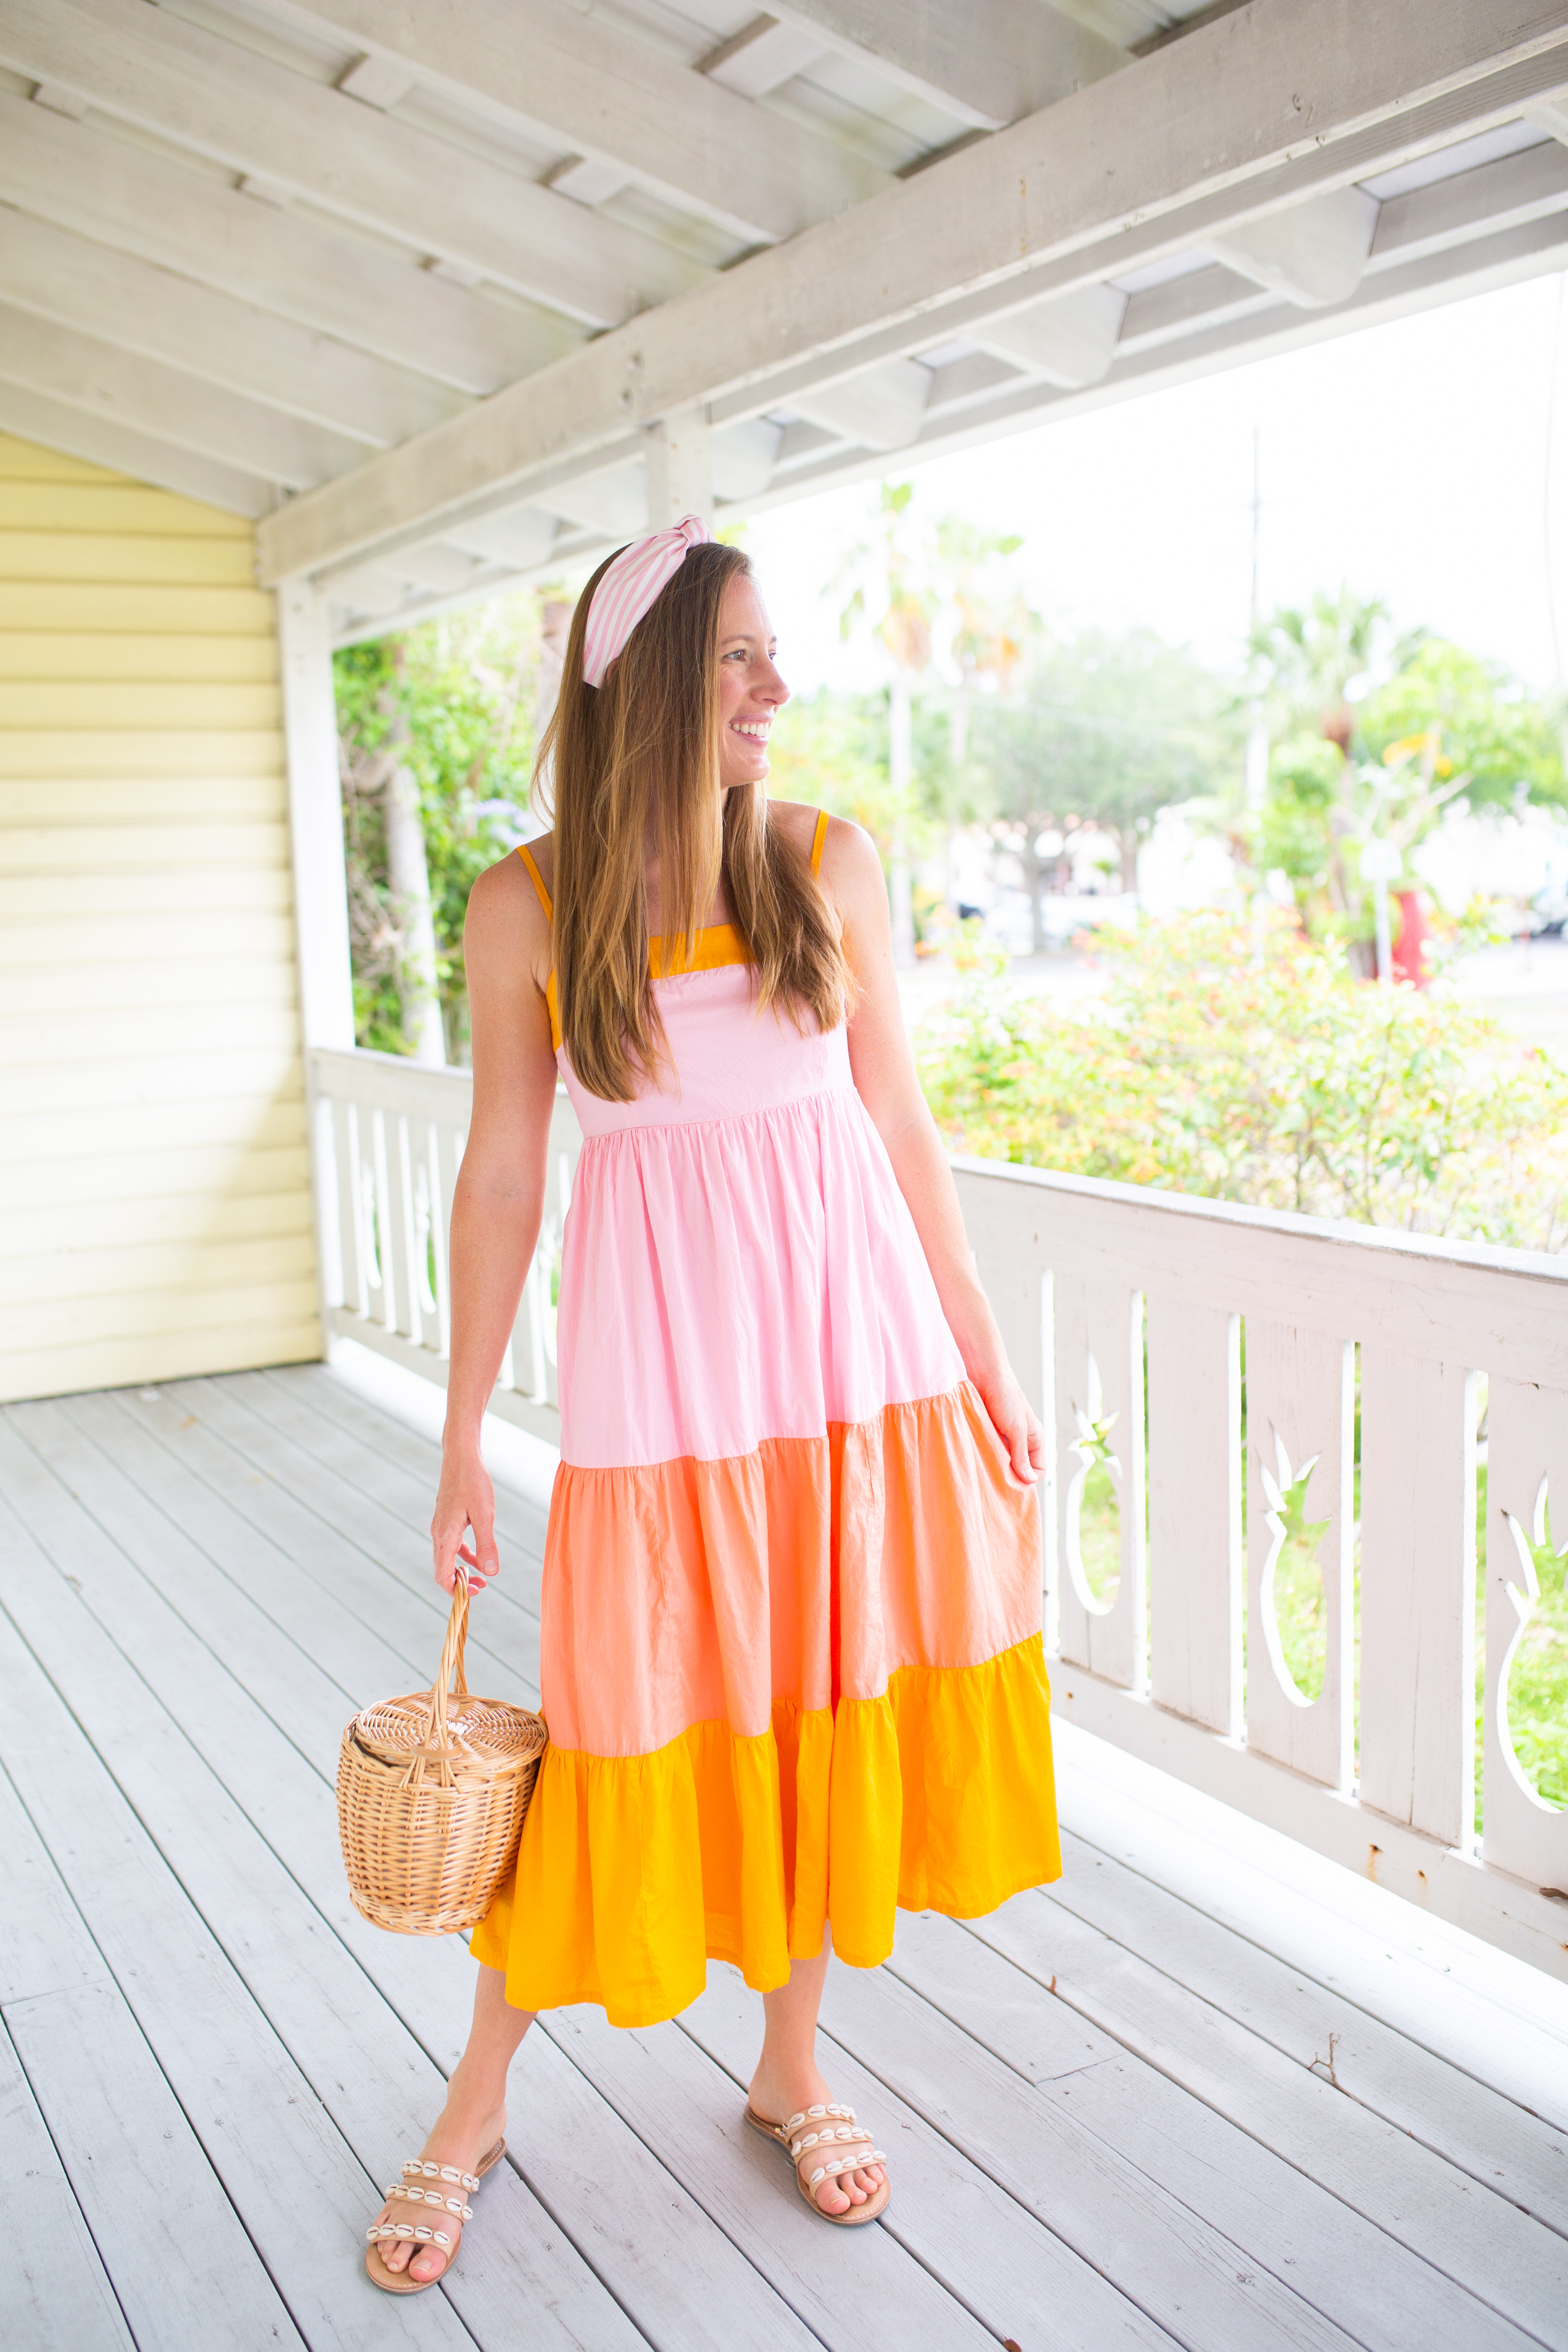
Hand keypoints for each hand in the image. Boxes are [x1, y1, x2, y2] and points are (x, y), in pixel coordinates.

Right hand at [431, 1446, 498, 1592]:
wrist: (461, 1457)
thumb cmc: (473, 1483)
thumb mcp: (485, 1515)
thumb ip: (487, 1545)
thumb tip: (490, 1572)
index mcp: (445, 1536)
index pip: (442, 1576)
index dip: (456, 1590)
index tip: (475, 1593)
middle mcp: (438, 1534)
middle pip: (443, 1570)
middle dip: (460, 1584)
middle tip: (482, 1588)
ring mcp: (440, 1526)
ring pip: (447, 1558)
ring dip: (462, 1570)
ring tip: (483, 1578)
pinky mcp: (446, 1520)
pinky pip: (452, 1545)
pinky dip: (464, 1555)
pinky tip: (479, 1556)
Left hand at [970, 1357, 1045, 1486]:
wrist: (984, 1375)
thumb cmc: (1005, 1397)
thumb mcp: (1016, 1429)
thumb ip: (1021, 1455)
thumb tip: (1029, 1480)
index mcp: (1035, 1440)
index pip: (1038, 1470)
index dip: (1028, 1478)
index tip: (1012, 1482)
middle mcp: (1021, 1441)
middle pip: (1020, 1469)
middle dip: (1010, 1476)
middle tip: (996, 1477)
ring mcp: (1004, 1439)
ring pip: (1003, 1463)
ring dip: (995, 1466)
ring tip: (986, 1466)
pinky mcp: (989, 1435)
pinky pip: (989, 1453)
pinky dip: (985, 1457)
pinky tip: (978, 1457)